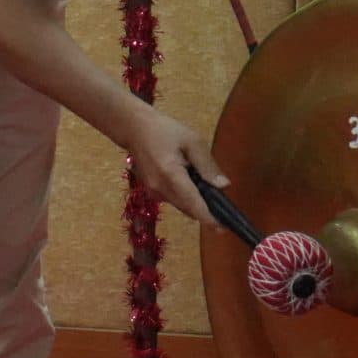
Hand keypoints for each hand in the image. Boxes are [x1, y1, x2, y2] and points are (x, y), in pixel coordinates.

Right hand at [123, 108, 223, 228]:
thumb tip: (223, 186)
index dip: (209, 219)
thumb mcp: (192, 141)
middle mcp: (160, 189)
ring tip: (208, 189)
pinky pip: (174, 200)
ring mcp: (153, 192)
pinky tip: (191, 183)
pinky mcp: (151, 191)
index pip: (194, 204)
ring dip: (196, 204)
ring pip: (182, 206)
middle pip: (189, 209)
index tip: (223, 229)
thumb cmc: (164, 130)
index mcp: (171, 176)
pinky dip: (186, 198)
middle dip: (206, 211)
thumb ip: (207, 165)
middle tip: (223, 207)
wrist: (133, 129)